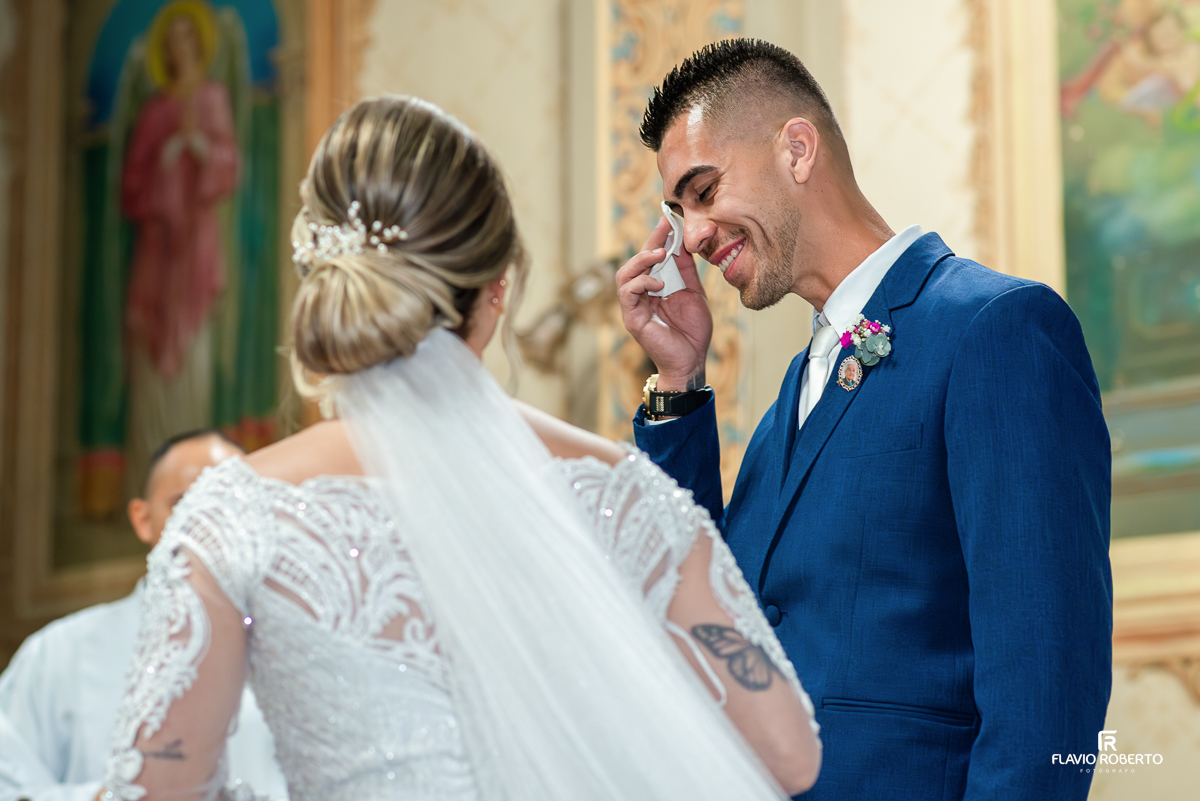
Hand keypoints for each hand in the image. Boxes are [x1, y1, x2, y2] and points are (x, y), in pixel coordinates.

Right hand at [615, 215, 712, 390]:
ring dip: (641, 261)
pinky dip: (641, 283)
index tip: (670, 219)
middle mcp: (641, 294)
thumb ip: (685, 270)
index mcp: (655, 286)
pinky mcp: (632, 318)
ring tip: (659, 255)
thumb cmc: (692, 331)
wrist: (691, 361)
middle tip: (665, 229)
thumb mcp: (694, 292)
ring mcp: (634, 306)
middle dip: (649, 242)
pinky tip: (659, 284)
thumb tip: (683, 242)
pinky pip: (627, 294)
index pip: (651, 257)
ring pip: (624, 274)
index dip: (658, 237)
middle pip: (635, 261)